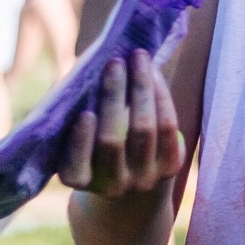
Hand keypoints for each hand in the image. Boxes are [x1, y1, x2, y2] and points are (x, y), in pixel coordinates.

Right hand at [61, 50, 186, 195]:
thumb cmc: (94, 143)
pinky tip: (154, 74)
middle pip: (113, 141)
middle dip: (113, 97)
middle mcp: (112, 186)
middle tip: (114, 63)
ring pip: (144, 129)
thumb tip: (83, 70)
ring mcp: (144, 179)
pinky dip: (161, 97)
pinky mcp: (170, 168)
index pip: (76, 168)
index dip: (81, 143)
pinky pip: (169, 127)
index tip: (85, 113)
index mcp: (80, 180)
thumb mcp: (76, 135)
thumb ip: (73, 111)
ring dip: (142, 88)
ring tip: (138, 58)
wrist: (134, 179)